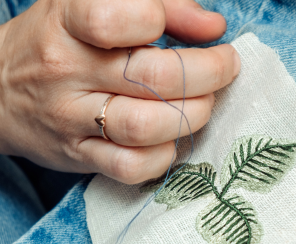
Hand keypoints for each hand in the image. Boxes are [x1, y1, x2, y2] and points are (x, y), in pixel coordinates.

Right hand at [0, 0, 239, 183]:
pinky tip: (174, 137)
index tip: (198, 29)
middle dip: (209, 73)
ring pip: (145, 126)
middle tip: (226, 67)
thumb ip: (165, 5)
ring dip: (193, 115)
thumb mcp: (98, 2)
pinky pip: (131, 167)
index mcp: (68, 22)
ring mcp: (70, 119)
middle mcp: (66, 71)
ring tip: (206, 101)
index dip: (164, 20)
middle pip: (151, 78)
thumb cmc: (62, 40)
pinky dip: (165, 155)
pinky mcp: (79, 156)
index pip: (113, 18)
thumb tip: (214, 27)